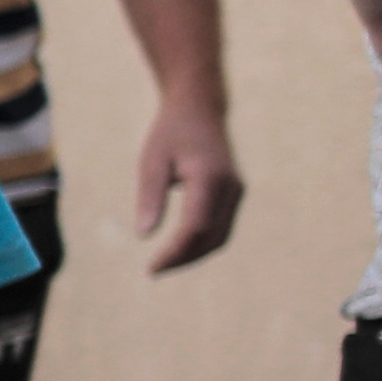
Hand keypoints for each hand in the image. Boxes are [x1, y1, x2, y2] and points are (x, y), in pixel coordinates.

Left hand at [134, 96, 243, 272]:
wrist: (199, 109)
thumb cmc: (170, 133)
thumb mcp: (151, 161)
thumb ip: (150, 196)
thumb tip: (144, 235)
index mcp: (209, 178)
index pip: (194, 227)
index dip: (174, 252)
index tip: (151, 268)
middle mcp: (230, 187)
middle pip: (210, 238)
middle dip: (183, 259)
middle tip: (153, 271)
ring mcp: (236, 191)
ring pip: (220, 237)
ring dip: (193, 255)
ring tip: (163, 265)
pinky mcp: (234, 194)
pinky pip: (221, 228)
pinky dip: (201, 243)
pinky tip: (178, 250)